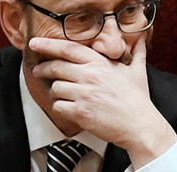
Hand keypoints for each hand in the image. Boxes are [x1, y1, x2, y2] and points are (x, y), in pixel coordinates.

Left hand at [28, 36, 176, 168]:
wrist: (140, 125)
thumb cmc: (138, 100)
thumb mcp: (137, 71)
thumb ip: (137, 53)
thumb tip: (141, 40)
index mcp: (99, 63)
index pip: (67, 48)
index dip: (48, 44)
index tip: (35, 43)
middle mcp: (90, 76)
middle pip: (55, 67)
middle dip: (43, 69)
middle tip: (38, 71)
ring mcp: (84, 95)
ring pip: (55, 88)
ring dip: (56, 92)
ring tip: (63, 95)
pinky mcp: (80, 113)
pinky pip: (58, 106)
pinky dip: (60, 108)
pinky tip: (67, 109)